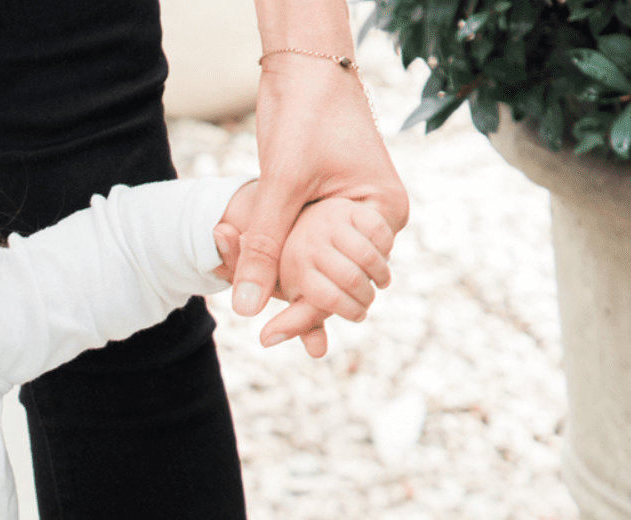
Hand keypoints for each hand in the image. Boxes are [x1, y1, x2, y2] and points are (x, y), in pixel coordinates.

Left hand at [235, 52, 408, 328]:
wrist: (305, 70)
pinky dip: (286, 271)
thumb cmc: (305, 115)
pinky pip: (309, 254)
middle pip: (339, 282)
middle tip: (267, 337)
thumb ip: (262, 246)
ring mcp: (354, 218)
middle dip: (303, 307)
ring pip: (322, 271)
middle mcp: (376, 220)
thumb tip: (245, 308)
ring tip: (267, 329)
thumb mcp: (280, 184)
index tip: (270, 337)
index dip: (310, 313)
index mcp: (384, 213)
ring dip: (293, 292)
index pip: (350, 282)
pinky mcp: (330, 213)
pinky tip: (262, 293)